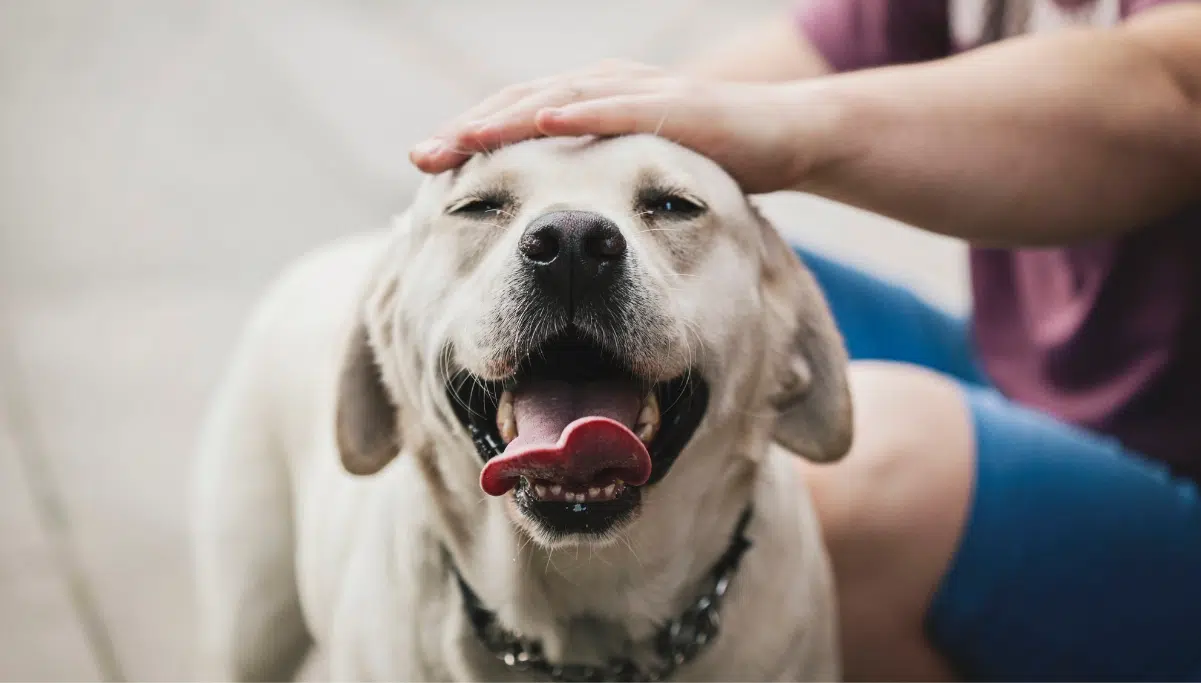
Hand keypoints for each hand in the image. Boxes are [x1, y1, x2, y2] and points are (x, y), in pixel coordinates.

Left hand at [408, 60, 828, 193]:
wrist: (786, 138)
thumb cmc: (710, 162)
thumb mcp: (640, 179)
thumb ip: (597, 188)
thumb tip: (550, 224)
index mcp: (591, 106)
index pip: (517, 120)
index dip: (471, 141)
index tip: (425, 170)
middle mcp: (606, 90)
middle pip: (522, 104)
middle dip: (470, 130)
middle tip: (421, 157)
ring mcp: (640, 92)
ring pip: (559, 97)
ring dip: (508, 117)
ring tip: (463, 138)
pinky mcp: (678, 105)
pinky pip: (621, 106)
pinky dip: (580, 110)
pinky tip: (543, 119)